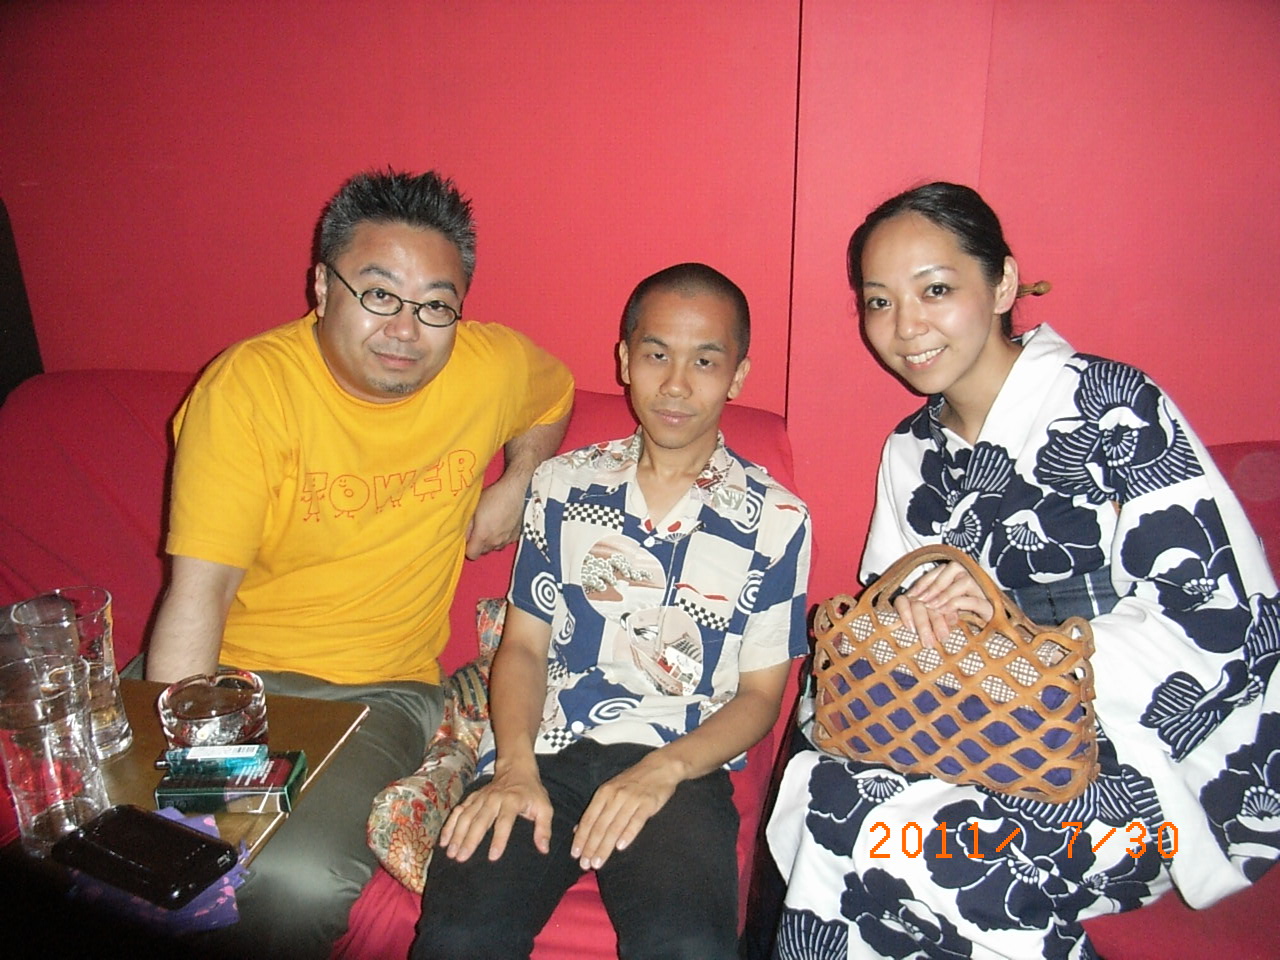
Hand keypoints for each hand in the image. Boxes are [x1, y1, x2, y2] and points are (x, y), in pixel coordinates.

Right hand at [439, 761, 551, 861]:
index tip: (493, 857)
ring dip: (457, 834)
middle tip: (462, 858)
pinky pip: (458, 811)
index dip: (499, 839)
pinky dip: (450, 825)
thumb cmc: (531, 792)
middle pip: (480, 820)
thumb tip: (543, 849)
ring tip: (451, 853)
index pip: (504, 822)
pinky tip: (444, 841)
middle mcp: (494, 798)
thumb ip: (544, 828)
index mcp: (512, 800)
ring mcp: (481, 797)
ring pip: (466, 816)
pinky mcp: (472, 798)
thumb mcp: (544, 807)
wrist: (516, 768)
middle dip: (470, 840)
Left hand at [465, 474, 525, 558]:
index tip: (467, 539)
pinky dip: (501, 537)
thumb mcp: (473, 509)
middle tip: (477, 530)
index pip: (471, 555)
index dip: (467, 548)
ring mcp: (507, 539)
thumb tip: (461, 537)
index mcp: (483, 536)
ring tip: (490, 526)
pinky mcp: (515, 535)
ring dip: (490, 541)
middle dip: (478, 544)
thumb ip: (466, 527)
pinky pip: (505, 542)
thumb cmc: (492, 497)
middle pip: (483, 552)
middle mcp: (496, 542)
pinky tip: (500, 525)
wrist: (512, 490)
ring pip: (494, 547)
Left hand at [571, 752, 682, 870]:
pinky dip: (627, 834)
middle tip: (585, 865)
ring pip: (615, 827)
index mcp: (604, 793)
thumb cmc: (632, 781)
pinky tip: (621, 847)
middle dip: (591, 847)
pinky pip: (636, 821)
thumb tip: (578, 830)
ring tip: (598, 862)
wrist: (659, 767)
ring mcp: (631, 799)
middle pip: (600, 826)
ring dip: (605, 846)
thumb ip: (596, 810)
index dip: (581, 838)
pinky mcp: (648, 803)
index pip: (589, 819)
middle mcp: (615, 796)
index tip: (575, 855)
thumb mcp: (610, 790)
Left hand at [892, 560, 993, 648]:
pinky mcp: (990, 608)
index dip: (924, 581)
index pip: (940, 570)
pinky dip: (957, 604)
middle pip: (954, 568)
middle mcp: (974, 579)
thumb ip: (930, 600)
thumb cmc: (960, 622)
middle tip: (922, 600)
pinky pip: (974, 600)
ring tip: (933, 607)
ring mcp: (983, 593)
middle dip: (935, 584)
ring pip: (965, 581)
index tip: (912, 595)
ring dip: (945, 593)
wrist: (988, 636)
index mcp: (960, 577)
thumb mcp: (942, 608)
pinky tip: (945, 612)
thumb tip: (910, 599)